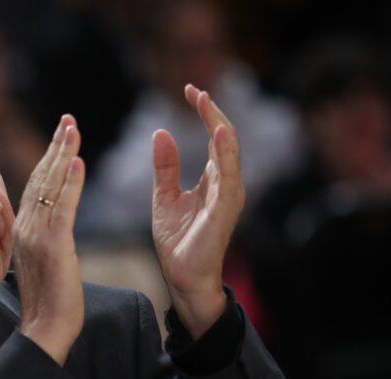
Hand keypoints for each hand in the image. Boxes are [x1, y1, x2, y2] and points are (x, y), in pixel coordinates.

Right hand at [14, 115, 85, 364]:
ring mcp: (36, 236)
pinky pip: (62, 207)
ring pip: (50, 186)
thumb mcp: (43, 265)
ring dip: (62, 154)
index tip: (59, 135)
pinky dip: (71, 183)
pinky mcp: (53, 246)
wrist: (44, 330)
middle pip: (40, 178)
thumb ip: (43, 241)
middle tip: (67, 119)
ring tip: (73, 127)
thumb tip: (48, 230)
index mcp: (22, 232)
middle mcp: (24, 228)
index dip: (48, 159)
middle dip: (54, 146)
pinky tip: (78, 161)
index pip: (35, 187)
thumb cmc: (49, 305)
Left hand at [152, 84, 243, 338]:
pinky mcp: (225, 208)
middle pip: (224, 138)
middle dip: (211, 111)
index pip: (213, 138)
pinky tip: (218, 132)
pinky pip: (228, 175)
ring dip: (218, 124)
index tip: (189, 90)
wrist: (182, 277)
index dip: (204, 112)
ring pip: (229, 151)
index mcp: (213, 179)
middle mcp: (226, 183)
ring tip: (205, 101)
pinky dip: (224, 152)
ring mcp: (228, 195)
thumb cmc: (178, 241)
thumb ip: (165, 167)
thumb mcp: (164, 197)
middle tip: (194, 89)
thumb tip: (161, 132)